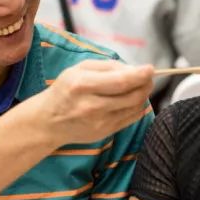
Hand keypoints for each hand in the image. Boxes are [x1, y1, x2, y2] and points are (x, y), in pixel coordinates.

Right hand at [37, 60, 153, 145]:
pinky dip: (137, 107)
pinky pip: (131, 119)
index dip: (140, 75)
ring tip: (141, 86)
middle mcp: (92, 105)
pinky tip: (133, 100)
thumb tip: (134, 69)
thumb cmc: (65, 90)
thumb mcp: (79, 69)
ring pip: (134, 107)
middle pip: (131, 95)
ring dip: (143, 95)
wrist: (49, 121)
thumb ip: (107, 66)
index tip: (150, 69)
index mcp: (83, 85)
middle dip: (146, 84)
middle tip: (148, 77)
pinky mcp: (106, 132)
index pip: (121, 81)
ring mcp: (100, 122)